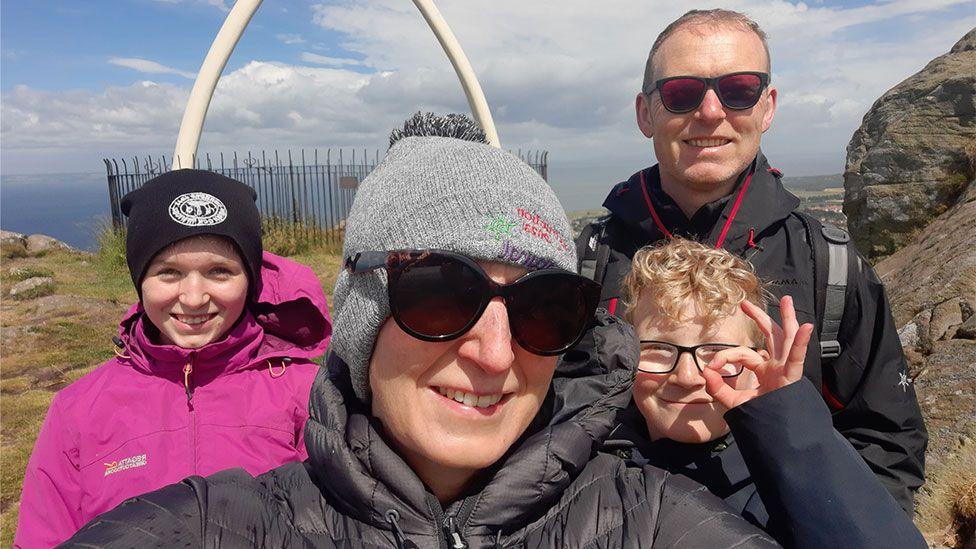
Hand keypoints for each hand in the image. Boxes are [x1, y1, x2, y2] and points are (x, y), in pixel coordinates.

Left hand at [701, 295, 814, 409]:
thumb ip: (718, 389)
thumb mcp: (734, 402)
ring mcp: (785, 369)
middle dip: (759, 317)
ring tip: (786, 300)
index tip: (710, 366)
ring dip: (787, 318)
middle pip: (770, 336)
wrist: (776, 434)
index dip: (724, 356)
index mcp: (764, 370)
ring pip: (787, 338)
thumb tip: (706, 372)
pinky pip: (798, 357)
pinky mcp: (792, 377)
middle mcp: (776, 366)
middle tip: (745, 303)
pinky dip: (801, 342)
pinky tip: (806, 326)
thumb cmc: (759, 418)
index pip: (742, 353)